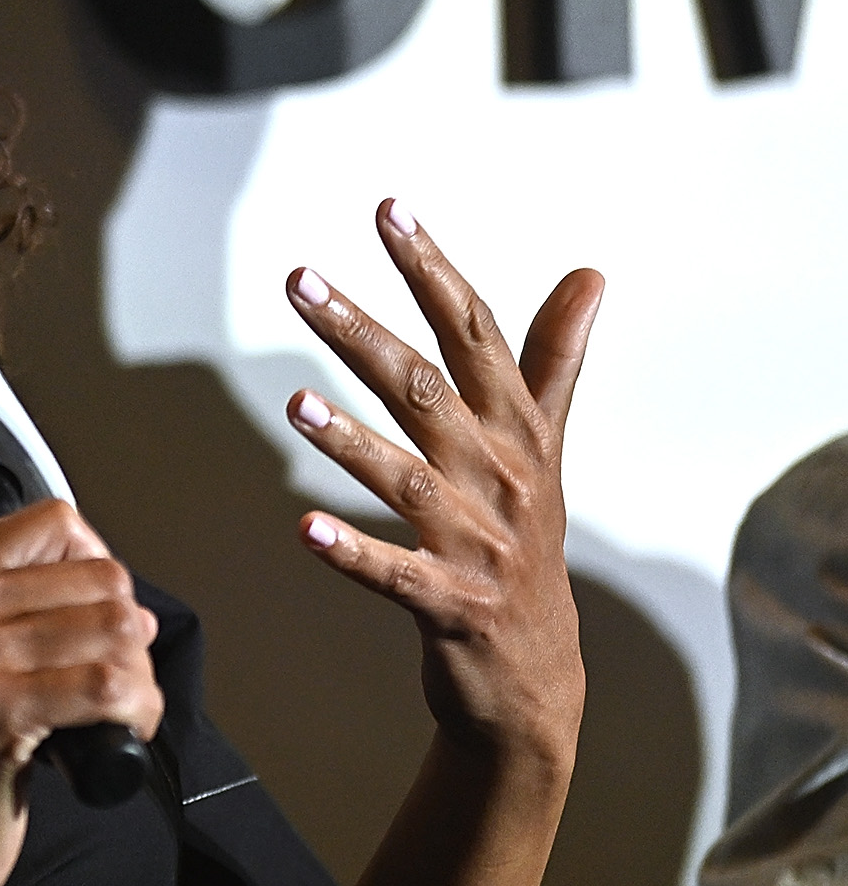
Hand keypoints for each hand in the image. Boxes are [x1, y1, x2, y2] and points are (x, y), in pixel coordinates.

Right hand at [0, 499, 162, 885]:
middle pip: (99, 577)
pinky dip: (136, 716)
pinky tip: (113, 742)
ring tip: (111, 718)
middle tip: (106, 688)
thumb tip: (124, 601)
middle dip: (127, 637)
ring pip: (116, 628)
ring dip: (137, 681)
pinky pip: (111, 685)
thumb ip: (12, 610)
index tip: (89, 624)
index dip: (95, 570)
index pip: (54, 523)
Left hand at [282, 199, 601, 767]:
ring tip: (295, 403)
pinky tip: (303, 529)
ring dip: (351, 441)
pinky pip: (396, 575)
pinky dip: (352, 552)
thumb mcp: (543, 447)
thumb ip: (553, 358)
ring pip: (410, 480)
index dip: (432, 269)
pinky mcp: (452, 604)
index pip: (474, 333)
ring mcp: (480, 543)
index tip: (388, 209)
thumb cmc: (524, 541)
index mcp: (517, 430)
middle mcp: (502, 476)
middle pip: (424, 390)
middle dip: (360, 332)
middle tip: (298, 279)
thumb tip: (591, 272)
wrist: (535, 675)